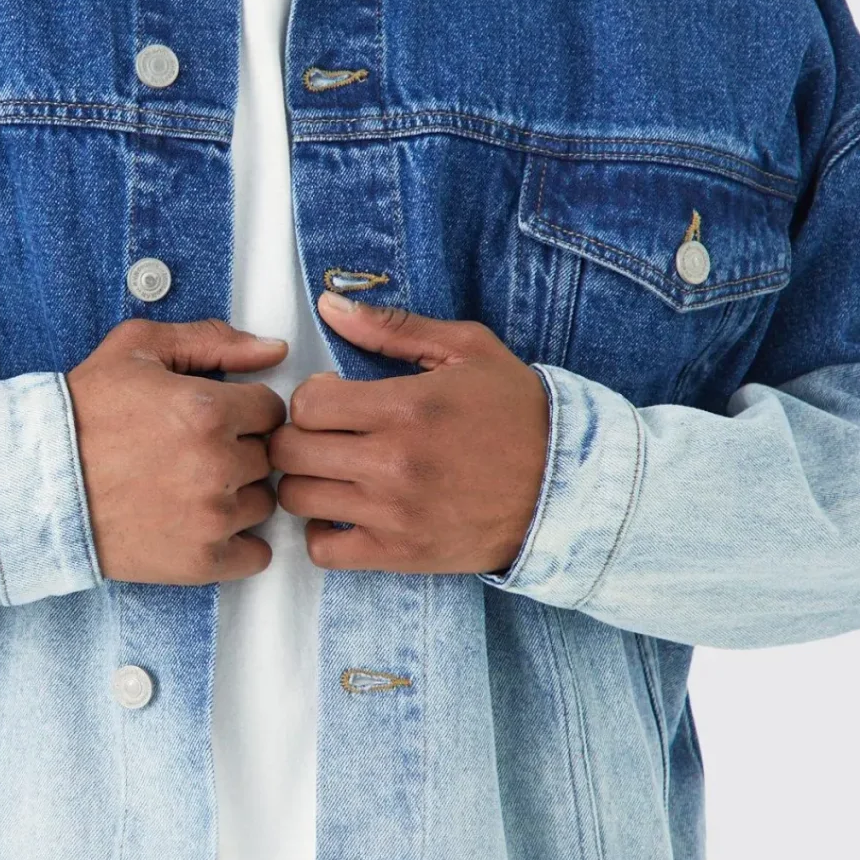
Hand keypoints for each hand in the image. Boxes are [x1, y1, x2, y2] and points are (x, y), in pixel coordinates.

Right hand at [66, 319, 288, 583]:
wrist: (35, 484)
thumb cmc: (82, 414)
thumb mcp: (137, 349)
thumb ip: (211, 340)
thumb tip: (273, 349)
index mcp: (208, 409)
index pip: (271, 410)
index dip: (243, 411)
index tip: (214, 419)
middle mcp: (217, 465)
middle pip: (268, 457)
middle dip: (239, 450)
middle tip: (192, 452)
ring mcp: (211, 517)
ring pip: (263, 502)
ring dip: (238, 494)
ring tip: (190, 487)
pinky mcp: (201, 561)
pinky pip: (256, 553)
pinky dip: (237, 542)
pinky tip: (200, 523)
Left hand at [269, 295, 550, 574]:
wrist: (567, 486)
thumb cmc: (518, 412)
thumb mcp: (467, 350)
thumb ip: (393, 327)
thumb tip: (329, 306)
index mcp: (407, 407)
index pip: (308, 404)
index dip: (311, 397)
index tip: (333, 399)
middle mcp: (394, 462)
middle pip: (292, 452)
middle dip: (298, 437)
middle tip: (324, 436)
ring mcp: (395, 513)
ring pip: (298, 499)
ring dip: (306, 482)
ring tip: (334, 472)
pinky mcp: (401, 553)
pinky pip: (324, 551)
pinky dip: (322, 533)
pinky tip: (345, 512)